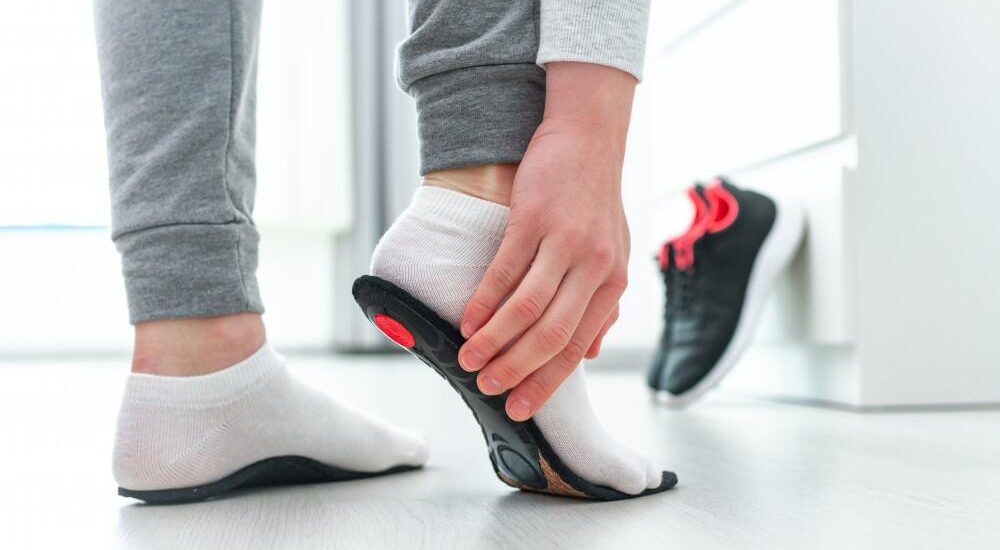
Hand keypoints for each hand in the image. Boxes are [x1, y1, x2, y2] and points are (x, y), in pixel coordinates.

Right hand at [457, 62, 637, 420]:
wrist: (588, 139)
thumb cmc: (596, 200)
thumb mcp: (614, 254)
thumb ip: (603, 304)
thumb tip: (592, 353)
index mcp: (613, 283)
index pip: (577, 345)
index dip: (546, 381)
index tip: (520, 407)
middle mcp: (595, 267)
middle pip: (551, 334)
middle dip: (516, 369)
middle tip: (488, 389)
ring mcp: (564, 242)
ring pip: (526, 308)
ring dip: (494, 341)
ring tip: (469, 361)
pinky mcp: (534, 218)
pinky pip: (506, 271)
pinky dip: (484, 302)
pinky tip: (468, 322)